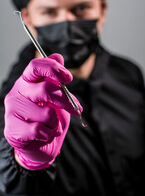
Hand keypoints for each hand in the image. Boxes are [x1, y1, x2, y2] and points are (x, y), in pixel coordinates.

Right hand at [4, 54, 81, 169]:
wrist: (41, 144)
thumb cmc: (49, 118)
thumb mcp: (57, 97)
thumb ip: (56, 78)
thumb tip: (58, 56)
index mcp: (27, 81)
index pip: (36, 66)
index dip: (54, 69)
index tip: (68, 78)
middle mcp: (17, 92)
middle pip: (45, 89)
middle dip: (65, 101)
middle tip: (75, 108)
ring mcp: (12, 111)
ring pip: (46, 113)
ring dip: (56, 122)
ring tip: (52, 125)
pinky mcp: (12, 129)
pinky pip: (39, 130)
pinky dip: (49, 134)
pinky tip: (45, 134)